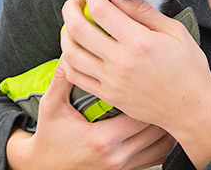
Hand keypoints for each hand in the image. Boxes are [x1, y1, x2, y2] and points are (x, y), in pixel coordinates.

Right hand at [6, 63, 175, 169]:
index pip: (140, 114)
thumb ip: (62, 80)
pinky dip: (163, 142)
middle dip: (162, 108)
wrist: (45, 168)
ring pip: (162, 146)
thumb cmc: (49, 139)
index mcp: (102, 139)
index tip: (150, 78)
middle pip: (157, 130)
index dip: (149, 95)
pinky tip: (161, 127)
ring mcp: (124, 167)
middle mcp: (118, 156)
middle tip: (164, 86)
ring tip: (166, 104)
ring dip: (166, 125)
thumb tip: (70, 52)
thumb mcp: (51, 107)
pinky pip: (156, 157)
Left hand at [60, 0, 210, 166]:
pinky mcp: (108, 95)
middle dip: (71, 9)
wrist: (191, 109)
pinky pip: (75, 76)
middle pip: (78, 29)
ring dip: (65, 33)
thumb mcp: (175, 32)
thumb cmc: (189, 69)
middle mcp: (121, 61)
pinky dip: (68, 59)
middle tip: (76, 3)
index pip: (100, 11)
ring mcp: (111, 80)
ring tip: (73, 25)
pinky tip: (76, 50)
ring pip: (70, 53)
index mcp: (139, 42)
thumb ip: (144, 12)